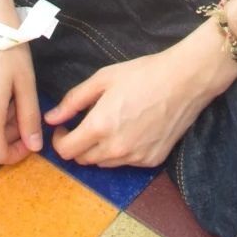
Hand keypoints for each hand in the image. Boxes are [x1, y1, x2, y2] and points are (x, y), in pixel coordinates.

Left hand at [44, 24, 236, 168]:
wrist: (184, 80)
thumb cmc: (143, 73)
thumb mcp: (104, 78)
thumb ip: (74, 100)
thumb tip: (51, 118)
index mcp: (100, 126)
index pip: (67, 151)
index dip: (60, 141)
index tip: (64, 128)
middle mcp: (115, 149)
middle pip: (83, 160)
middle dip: (78, 144)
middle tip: (86, 124)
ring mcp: (135, 158)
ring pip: (104, 163)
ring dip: (99, 149)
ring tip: (112, 124)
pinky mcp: (152, 161)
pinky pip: (127, 163)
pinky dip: (122, 151)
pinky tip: (133, 129)